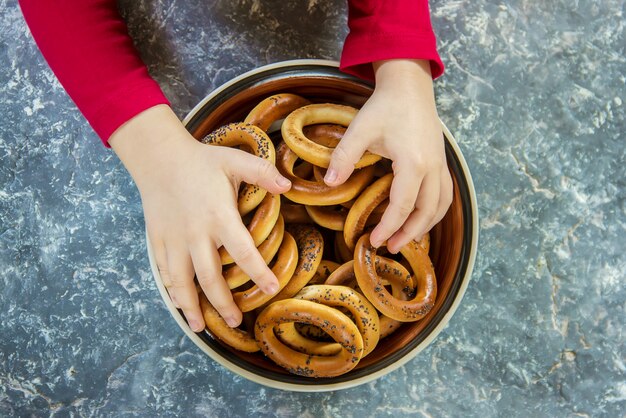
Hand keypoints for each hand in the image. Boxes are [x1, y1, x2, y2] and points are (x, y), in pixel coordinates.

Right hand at [109, 105, 290, 330]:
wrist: (159, 158)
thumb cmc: (201, 160)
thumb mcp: (235, 160)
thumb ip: (263, 172)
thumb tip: (288, 186)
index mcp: (219, 216)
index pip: (243, 252)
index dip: (259, 273)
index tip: (272, 289)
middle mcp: (196, 234)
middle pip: (210, 278)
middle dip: (224, 303)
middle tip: (236, 320)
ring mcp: (174, 240)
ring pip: (182, 282)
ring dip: (192, 307)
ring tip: (202, 327)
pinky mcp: (158, 241)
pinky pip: (164, 273)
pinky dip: (172, 292)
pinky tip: (181, 305)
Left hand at [325, 59, 452, 252]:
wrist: (410, 86)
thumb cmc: (384, 106)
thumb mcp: (359, 129)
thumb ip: (343, 157)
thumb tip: (329, 184)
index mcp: (413, 162)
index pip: (403, 206)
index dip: (388, 227)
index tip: (373, 241)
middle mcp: (433, 167)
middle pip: (426, 212)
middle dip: (408, 234)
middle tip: (389, 248)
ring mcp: (441, 164)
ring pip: (441, 205)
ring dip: (425, 226)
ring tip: (406, 239)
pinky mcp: (442, 161)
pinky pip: (445, 194)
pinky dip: (435, 211)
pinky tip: (422, 218)